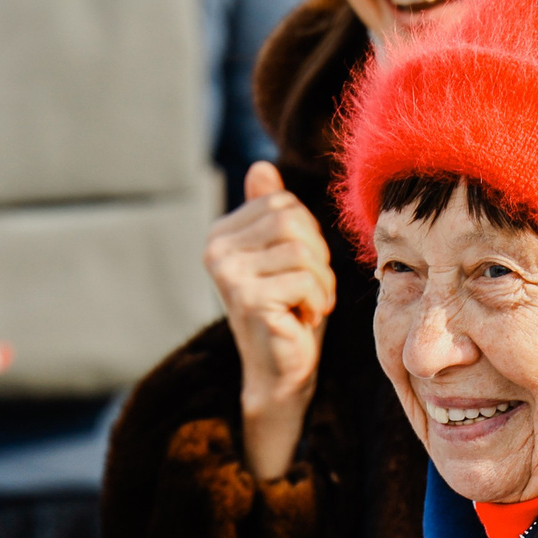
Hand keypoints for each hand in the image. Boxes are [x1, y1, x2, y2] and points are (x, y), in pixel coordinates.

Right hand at [207, 161, 334, 480]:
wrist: (280, 371)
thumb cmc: (288, 311)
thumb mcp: (283, 255)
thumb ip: (270, 212)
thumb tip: (260, 166)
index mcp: (221, 234)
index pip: (281, 202)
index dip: (307, 233)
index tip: (302, 269)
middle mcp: (216, 250)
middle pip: (291, 219)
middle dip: (316, 254)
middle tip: (312, 288)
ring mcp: (228, 274)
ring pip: (301, 249)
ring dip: (321, 280)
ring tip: (310, 304)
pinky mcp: (246, 298)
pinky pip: (304, 278)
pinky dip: (318, 300)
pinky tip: (305, 318)